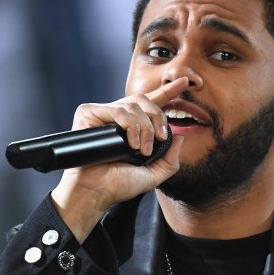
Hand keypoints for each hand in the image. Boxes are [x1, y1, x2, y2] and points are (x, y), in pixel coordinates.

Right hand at [51, 78, 187, 241]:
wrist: (96, 192)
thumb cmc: (118, 185)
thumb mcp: (153, 175)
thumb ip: (170, 160)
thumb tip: (180, 136)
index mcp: (131, 126)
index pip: (151, 103)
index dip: (168, 92)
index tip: (185, 82)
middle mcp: (116, 117)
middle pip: (144, 100)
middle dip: (158, 117)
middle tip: (160, 138)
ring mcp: (102, 114)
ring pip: (133, 105)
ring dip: (145, 128)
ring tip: (142, 150)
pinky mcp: (88, 113)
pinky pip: (118, 110)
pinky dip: (130, 126)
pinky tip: (131, 144)